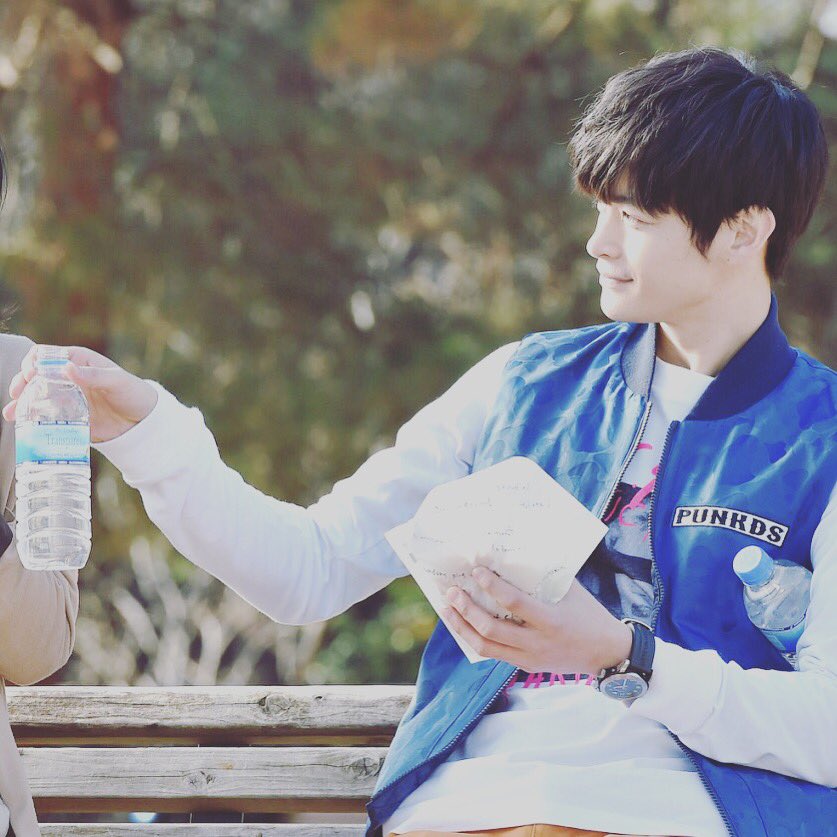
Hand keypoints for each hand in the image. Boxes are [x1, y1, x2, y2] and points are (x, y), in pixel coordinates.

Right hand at [3, 345, 157, 442]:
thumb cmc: (134, 393)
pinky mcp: (67, 415)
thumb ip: (95, 375)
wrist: (143, 421)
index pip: (47, 355)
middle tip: (18, 394)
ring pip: (35, 395)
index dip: (34, 362)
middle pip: (35, 375)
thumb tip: (67, 367)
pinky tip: (21, 422)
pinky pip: (44, 414)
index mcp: (79, 361)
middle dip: (22, 382)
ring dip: (21, 401)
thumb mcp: (117, 381)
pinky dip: (30, 417)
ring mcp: (66, 396)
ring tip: (12, 412)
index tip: (30, 373)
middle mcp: (69, 377)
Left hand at [444, 569, 631, 673]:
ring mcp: (529, 657)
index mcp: (551, 620)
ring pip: (485, 646)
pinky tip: (463, 624)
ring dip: (462, 626)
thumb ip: (544, 577)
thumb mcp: (570, 590)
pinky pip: (493, 653)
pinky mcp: (525, 665)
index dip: (492, 587)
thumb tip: (515, 554)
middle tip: (452, 591)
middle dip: (467, 609)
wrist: (607, 653)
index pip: (514, 603)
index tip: (477, 571)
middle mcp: (537, 642)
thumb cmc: (588, 614)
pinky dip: (474, 638)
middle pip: (491, 629)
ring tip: (448, 608)